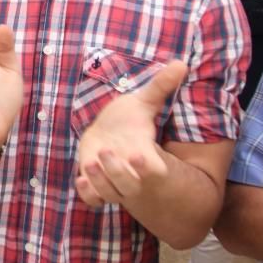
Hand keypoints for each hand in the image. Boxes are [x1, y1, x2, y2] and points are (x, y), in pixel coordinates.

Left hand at [75, 60, 187, 206]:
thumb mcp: (143, 102)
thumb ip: (161, 86)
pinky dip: (88, 194)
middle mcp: (130, 172)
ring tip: (90, 163)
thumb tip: (182, 62)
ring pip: (110, 194)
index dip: (148, 169)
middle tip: (105, 153)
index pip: (154, 171)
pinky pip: (94, 200)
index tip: (138, 154)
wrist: (109, 132)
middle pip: (129, 187)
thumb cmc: (128, 119)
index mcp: (146, 155)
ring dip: (100, 182)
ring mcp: (112, 180)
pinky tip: (81, 180)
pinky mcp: (95, 183)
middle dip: (117, 173)